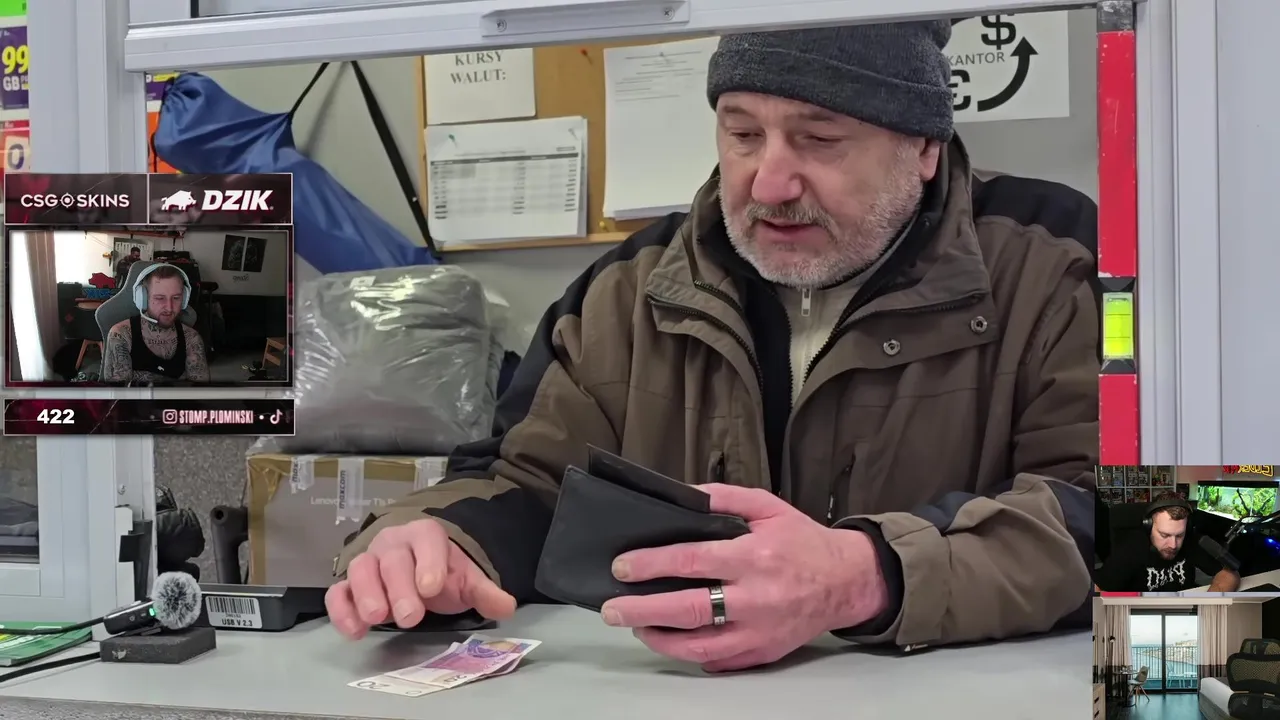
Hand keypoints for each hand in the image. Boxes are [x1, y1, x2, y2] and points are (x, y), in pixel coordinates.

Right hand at [325, 518, 515, 639]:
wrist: (416, 569)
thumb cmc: (439, 572)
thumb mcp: (465, 579)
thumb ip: (483, 591)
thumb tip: (506, 605)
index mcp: (425, 536)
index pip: (426, 541)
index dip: (428, 562)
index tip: (432, 587)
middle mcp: (393, 545)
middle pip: (392, 559)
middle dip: (399, 588)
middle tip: (409, 616)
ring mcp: (368, 563)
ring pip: (360, 570)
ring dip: (367, 594)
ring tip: (377, 618)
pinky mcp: (349, 586)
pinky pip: (338, 593)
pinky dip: (341, 610)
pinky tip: (355, 631)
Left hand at [600, 484, 888, 671]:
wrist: (847, 581)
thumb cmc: (804, 543)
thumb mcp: (768, 507)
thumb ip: (725, 497)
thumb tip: (685, 495)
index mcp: (753, 557)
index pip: (691, 562)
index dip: (651, 565)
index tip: (623, 567)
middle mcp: (755, 598)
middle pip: (687, 609)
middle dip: (642, 610)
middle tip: (612, 608)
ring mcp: (759, 631)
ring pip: (699, 645)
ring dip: (660, 638)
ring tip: (637, 627)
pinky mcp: (762, 653)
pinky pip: (719, 661)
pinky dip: (691, 655)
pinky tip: (672, 641)